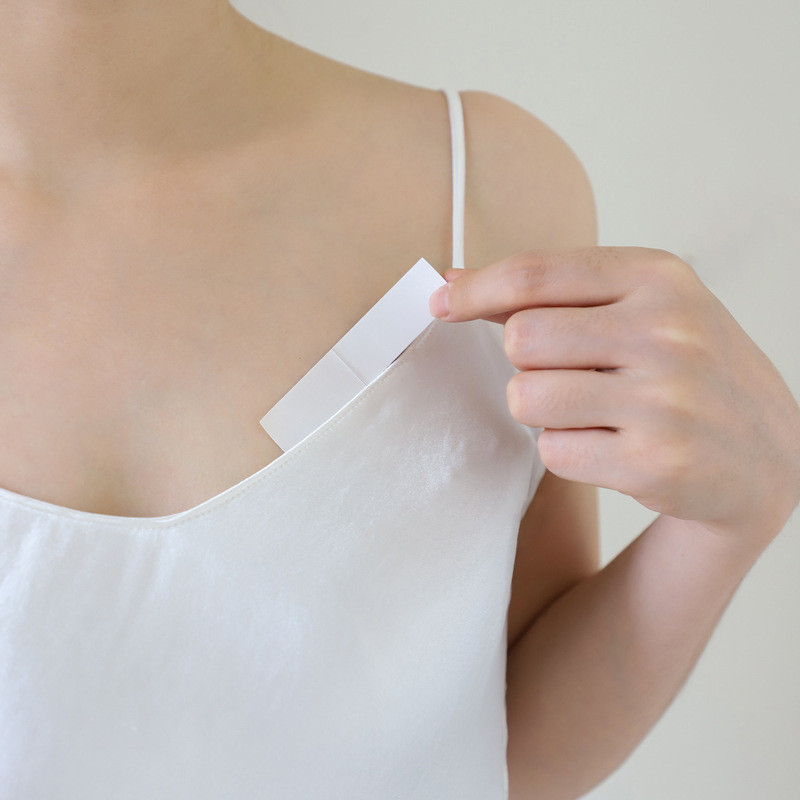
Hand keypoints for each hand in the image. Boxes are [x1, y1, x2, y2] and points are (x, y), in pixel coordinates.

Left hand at [429, 247, 799, 544]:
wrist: (764, 451)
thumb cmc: (684, 368)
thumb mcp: (639, 306)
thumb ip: (550, 292)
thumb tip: (452, 283)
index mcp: (659, 277)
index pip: (535, 273)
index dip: (475, 290)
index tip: (442, 303)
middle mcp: (668, 332)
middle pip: (521, 338)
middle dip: (527, 360)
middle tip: (569, 371)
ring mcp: (665, 400)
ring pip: (527, 398)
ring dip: (543, 410)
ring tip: (592, 410)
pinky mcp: (654, 463)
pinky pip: (553, 452)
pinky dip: (568, 451)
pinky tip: (613, 445)